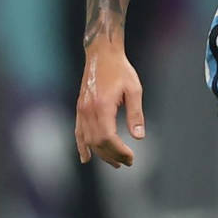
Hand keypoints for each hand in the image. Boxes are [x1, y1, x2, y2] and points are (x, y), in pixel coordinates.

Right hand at [75, 43, 145, 167]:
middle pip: (98, 142)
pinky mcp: (79, 109)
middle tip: (128, 162)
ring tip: (115, 163)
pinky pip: (78, 132)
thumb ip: (136, 114)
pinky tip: (86, 158)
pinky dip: (82, 147)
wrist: (101, 54)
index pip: (108, 137)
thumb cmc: (120, 69)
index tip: (131, 157)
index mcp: (102, 106)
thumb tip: (139, 137)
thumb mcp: (134, 89)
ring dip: (101, 154)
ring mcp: (81, 110)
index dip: (119, 151)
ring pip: (88, 140)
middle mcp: (88, 110)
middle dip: (113, 155)